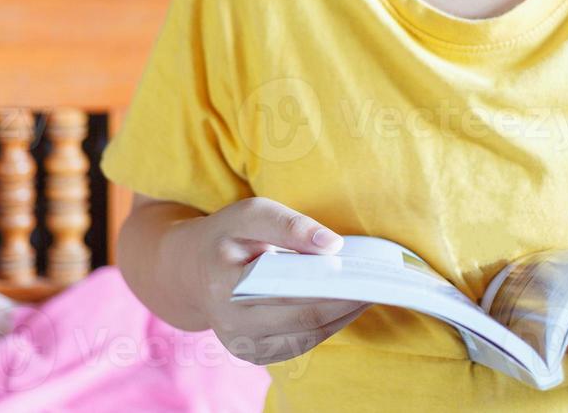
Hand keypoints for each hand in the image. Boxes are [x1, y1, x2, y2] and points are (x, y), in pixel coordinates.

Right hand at [181, 196, 370, 365]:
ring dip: (341, 316)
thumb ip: (290, 225)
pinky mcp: (256, 354)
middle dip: (346, 304)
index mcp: (225, 290)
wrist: (189, 271)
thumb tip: (333, 246)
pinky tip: (344, 303)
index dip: (335, 291)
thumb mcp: (250, 214)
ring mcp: (244, 347)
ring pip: (308, 338)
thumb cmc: (224, 236)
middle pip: (306, 323)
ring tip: (367, 290)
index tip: (366, 275)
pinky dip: (326, 323)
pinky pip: (301, 343)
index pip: (293, 298)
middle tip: (378, 284)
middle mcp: (233, 328)